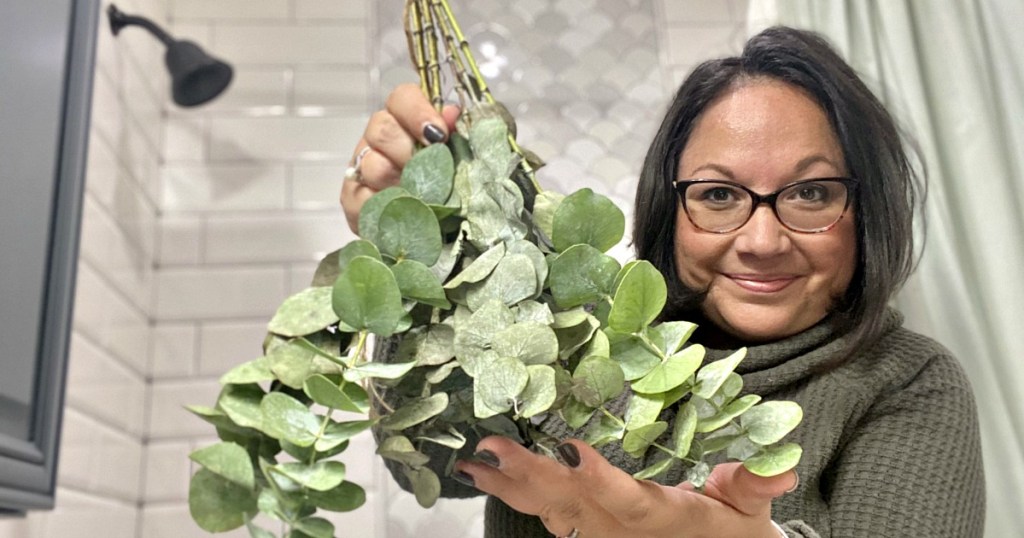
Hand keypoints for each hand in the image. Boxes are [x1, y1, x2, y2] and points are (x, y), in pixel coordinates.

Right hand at [340, 83, 460, 233]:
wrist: (430, 230)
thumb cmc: (445, 185)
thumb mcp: (457, 159)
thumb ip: (455, 134)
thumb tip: (452, 113)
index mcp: (404, 120)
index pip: (401, 98)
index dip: (418, 112)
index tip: (440, 135)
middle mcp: (378, 138)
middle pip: (382, 128)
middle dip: (408, 151)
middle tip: (428, 172)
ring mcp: (361, 167)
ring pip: (373, 165)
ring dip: (399, 182)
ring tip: (420, 197)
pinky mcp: (352, 197)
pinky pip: (363, 198)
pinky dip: (386, 206)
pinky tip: (403, 211)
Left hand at [455, 436, 795, 537]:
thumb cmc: (731, 530)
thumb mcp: (749, 511)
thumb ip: (755, 487)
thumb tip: (781, 468)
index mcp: (662, 517)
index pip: (627, 500)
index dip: (599, 479)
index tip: (570, 451)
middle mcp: (623, 530)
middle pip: (572, 505)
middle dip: (530, 476)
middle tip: (490, 449)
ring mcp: (600, 534)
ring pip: (551, 512)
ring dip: (512, 486)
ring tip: (475, 462)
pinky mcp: (588, 532)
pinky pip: (549, 517)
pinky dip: (518, 496)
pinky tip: (489, 476)